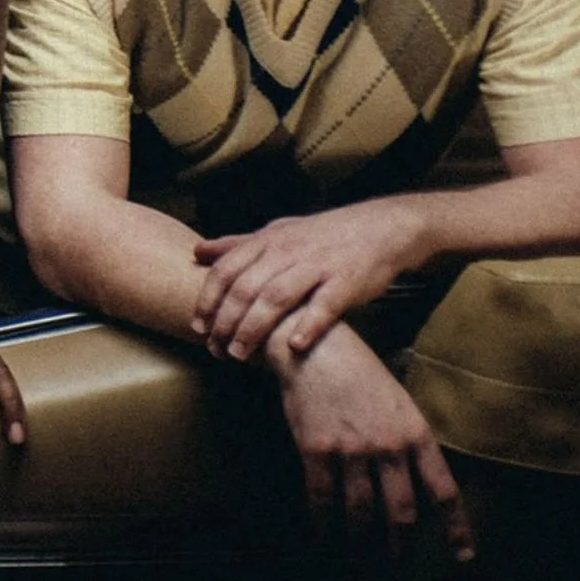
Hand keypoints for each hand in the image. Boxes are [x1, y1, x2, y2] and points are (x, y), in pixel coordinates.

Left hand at [191, 202, 423, 360]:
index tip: (198, 326)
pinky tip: (294, 346)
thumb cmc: (322, 236)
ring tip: (240, 353)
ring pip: (277, 296)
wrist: (382, 227)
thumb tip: (197, 251)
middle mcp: (288, 251)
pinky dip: (308, 324)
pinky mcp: (347, 281)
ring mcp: (318, 265)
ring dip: (254, 327)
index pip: (226, 269)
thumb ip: (238, 245)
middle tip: (215, 349)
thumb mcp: (277, 232)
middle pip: (246, 287)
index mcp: (268, 241)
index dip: (209, 298)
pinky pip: (325, 304)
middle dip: (226, 321)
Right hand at [271, 322, 472, 560]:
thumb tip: (413, 480)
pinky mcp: (317, 449)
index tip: (463, 557)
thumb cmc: (357, 371)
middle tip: (396, 574)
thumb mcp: (398, 401)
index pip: (443, 491)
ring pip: (361, 512)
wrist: (312, 346)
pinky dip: (324, 522)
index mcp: (416, 434)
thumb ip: (408, 440)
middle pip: (401, 513)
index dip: (455, 528)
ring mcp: (352, 450)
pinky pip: (323, 497)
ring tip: (359, 565)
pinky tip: (324, 535)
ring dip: (361, 545)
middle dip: (399, 548)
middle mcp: (389, 447)